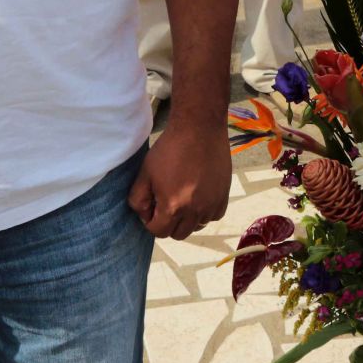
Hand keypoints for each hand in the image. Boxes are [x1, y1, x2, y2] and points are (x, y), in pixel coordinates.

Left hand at [128, 119, 231, 239]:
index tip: (152, 206)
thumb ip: (138, 199)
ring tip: (183, 197)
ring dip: (187, 218)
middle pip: (178, 234)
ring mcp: (212, 204)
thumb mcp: (145, 173)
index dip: (151, 221)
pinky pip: (213, 216)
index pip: (159, 232)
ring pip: (197, 226)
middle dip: (168, 223)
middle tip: (166, 203)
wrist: (199, 129)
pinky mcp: (224, 196)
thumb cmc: (170, 149)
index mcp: (173, 207)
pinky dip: (205, 212)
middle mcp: (195, 211)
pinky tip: (199, 195)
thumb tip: (145, 214)